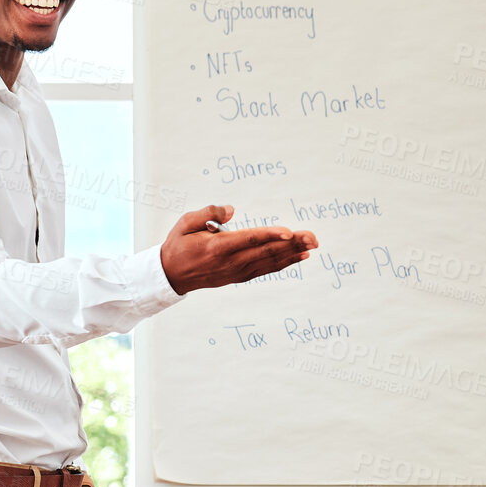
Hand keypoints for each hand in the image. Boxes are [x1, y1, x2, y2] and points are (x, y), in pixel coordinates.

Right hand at [159, 205, 318, 294]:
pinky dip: (284, 263)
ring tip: (313, 245)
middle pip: (267, 251)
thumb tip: (231, 210)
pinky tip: (299, 257)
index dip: (271, 235)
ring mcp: (237, 271)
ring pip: (270, 261)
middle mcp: (231, 261)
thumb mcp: (185, 222)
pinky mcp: (240, 276)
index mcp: (218, 247)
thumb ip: (208, 213)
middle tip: (314, 237)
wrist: (171, 275)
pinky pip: (266, 269)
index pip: (250, 239)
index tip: (290, 232)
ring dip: (293, 253)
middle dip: (293, 244)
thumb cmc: (179, 244)